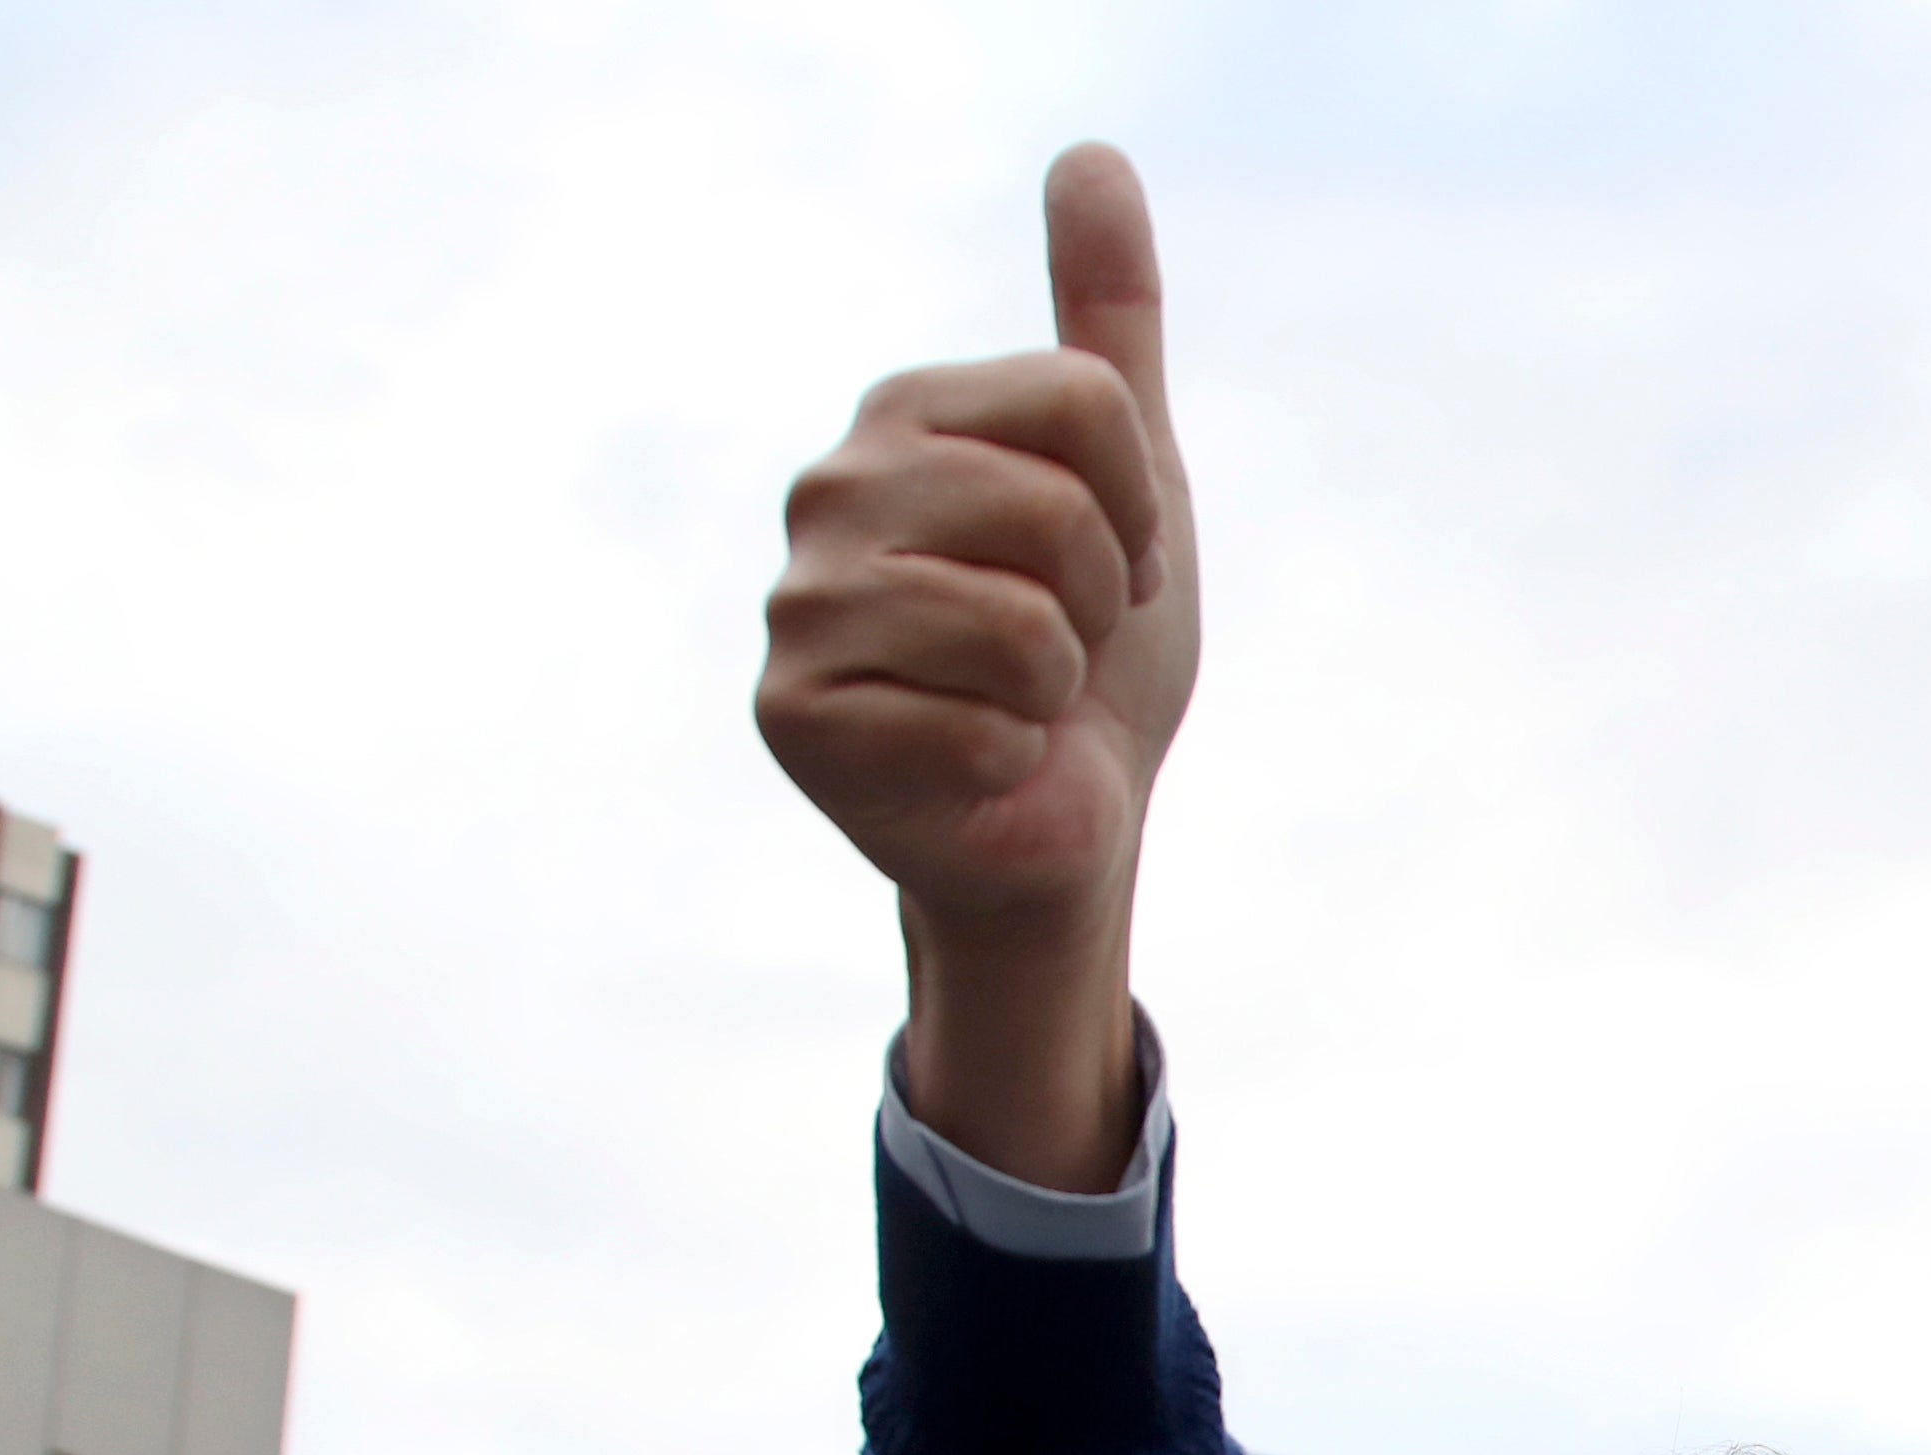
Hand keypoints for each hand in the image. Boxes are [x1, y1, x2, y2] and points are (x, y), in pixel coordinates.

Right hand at [757, 143, 1194, 1191]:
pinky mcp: (793, 715)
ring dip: (1056, 688)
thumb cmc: (1090, 658)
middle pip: (1054, 507)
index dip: (1138, 507)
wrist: (1060, 823)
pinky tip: (970, 764)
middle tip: (1058, 648)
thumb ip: (1108, 324)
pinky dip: (1009, 762)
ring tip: (1016, 702)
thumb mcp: (1131, 478)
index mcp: (904, 415)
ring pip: (1021, 623)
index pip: (1086, 402)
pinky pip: (978, 722)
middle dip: (1098, 601)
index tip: (1110, 563)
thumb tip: (1093, 155)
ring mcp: (797, 602)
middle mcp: (829, 489)